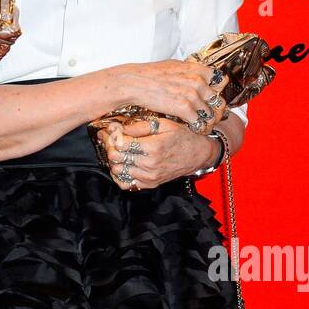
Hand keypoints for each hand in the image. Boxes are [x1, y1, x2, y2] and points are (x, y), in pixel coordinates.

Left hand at [96, 116, 219, 190]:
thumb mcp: (164, 124)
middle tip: (110, 140)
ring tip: (118, 151)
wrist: (198, 154)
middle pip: (115, 158)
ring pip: (117, 171)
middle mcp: (150, 164)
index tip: (109, 131)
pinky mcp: (150, 184)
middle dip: (109, 147)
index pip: (119, 144)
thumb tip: (120, 128)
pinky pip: (126, 183)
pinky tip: (123, 164)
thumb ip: (141, 126)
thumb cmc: (183, 136)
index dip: (111, 136)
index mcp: (153, 147)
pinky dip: (120, 174)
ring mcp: (150, 177)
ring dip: (114, 160)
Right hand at [112, 59, 228, 132]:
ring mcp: (192, 96)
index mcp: (197, 70)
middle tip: (210, 116)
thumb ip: (190, 71)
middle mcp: (198, 82)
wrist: (134, 83)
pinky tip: (194, 129)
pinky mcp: (184, 109)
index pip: (221, 81)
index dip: (218, 91)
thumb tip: (198, 74)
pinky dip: (199, 128)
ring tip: (202, 126)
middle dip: (215, 110)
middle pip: (219, 101)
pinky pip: (200, 123)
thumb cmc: (150, 74)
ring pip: (211, 115)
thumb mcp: (175, 66)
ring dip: (208, 122)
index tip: (212, 97)